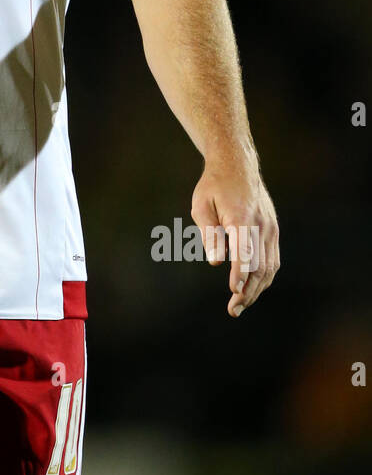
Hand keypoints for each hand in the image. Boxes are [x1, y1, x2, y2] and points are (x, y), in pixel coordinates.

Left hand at [191, 158, 279, 316]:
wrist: (238, 165)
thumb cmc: (214, 186)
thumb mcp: (202, 205)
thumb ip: (209, 234)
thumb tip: (217, 262)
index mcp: (242, 217)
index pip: (244, 251)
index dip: (240, 274)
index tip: (234, 291)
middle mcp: (261, 225)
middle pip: (260, 265)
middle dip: (248, 290)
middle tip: (234, 310)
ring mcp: (270, 228)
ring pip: (269, 266)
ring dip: (257, 289)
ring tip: (240, 305)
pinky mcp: (273, 230)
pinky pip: (272, 259)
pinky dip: (264, 277)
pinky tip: (252, 290)